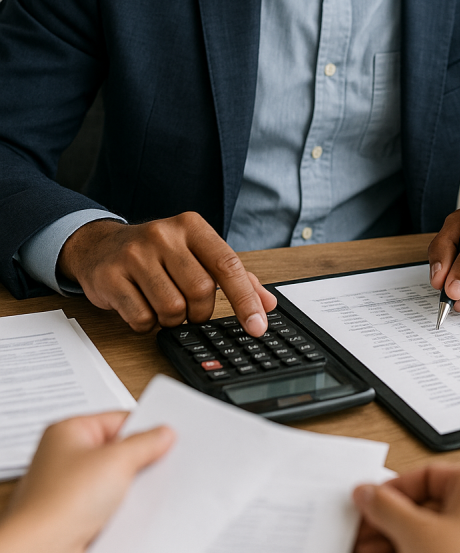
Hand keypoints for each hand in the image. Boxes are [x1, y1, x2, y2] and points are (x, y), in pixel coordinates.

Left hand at [0, 412, 173, 552]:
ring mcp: (67, 488)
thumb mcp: (117, 461)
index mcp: (68, 431)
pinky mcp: (72, 516)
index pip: (118, 419)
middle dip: (136, 462)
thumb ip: (146, 443)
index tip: (167, 437)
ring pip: (112, 481)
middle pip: (116, 451)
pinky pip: (105, 505)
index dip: (144, 428)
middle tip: (154, 466)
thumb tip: (163, 434)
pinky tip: (124, 513)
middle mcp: (64, 457)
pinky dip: (118, 509)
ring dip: (127, 489)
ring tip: (133, 495)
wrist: (42, 552)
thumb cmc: (61, 503)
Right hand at [58, 212, 276, 333]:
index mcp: (191, 226)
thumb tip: (267, 303)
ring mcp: (135, 254)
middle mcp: (164, 234)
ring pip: (172, 308)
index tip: (257, 326)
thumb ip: (233, 276)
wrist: (99, 246)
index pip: (227, 264)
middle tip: (189, 309)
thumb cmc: (156, 253)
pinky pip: (142, 318)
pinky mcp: (111, 276)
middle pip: (200, 291)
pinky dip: (147, 324)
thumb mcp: (195, 253)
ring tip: (162, 304)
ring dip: (172, 319)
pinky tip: (141, 307)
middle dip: (199, 311)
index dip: (245, 299)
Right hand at [353, 464, 459, 552]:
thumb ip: (386, 508)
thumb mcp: (414, 534)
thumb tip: (370, 494)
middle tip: (368, 530)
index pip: (426, 474)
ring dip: (400, 542)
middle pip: (429, 505)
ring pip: (435, 533)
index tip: (369, 502)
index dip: (391, 490)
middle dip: (392, 522)